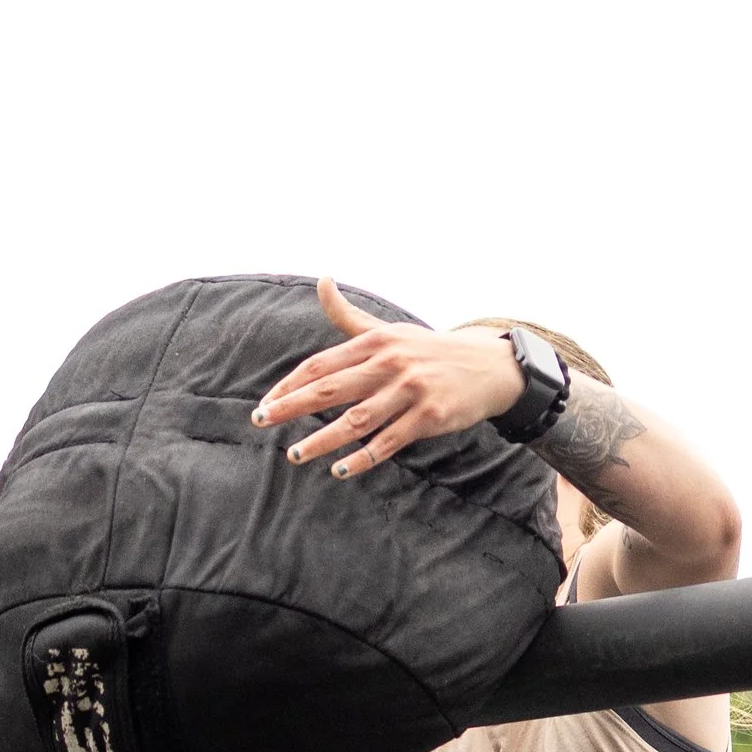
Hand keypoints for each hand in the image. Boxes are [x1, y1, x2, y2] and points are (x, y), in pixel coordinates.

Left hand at [252, 283, 524, 477]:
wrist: (490, 366)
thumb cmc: (431, 350)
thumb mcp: (390, 330)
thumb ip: (349, 316)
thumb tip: (322, 281)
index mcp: (375, 342)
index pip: (321, 364)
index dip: (289, 385)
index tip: (266, 404)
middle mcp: (390, 363)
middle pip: (330, 388)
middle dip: (292, 406)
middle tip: (262, 422)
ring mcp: (410, 391)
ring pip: (356, 420)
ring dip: (323, 439)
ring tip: (296, 454)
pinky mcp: (430, 417)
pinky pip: (389, 442)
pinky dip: (363, 458)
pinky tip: (340, 470)